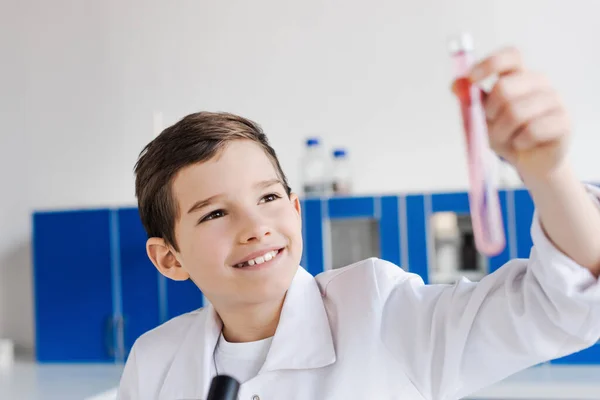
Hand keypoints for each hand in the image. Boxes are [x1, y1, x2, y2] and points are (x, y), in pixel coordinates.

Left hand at [455, 47, 571, 181]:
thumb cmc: (507, 135)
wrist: (530, 161)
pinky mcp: (564, 121)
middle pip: (505, 88)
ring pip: (516, 113)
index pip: (509, 57)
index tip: (471, 79)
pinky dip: (519, 142)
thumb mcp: (483, 117)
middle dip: (490, 112)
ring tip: (507, 139)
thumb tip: (455, 85)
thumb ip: (471, 100)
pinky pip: (532, 131)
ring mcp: (554, 99)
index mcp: (519, 76)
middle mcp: (539, 83)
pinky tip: (522, 144)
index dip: (489, 64)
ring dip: (502, 132)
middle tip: (492, 126)